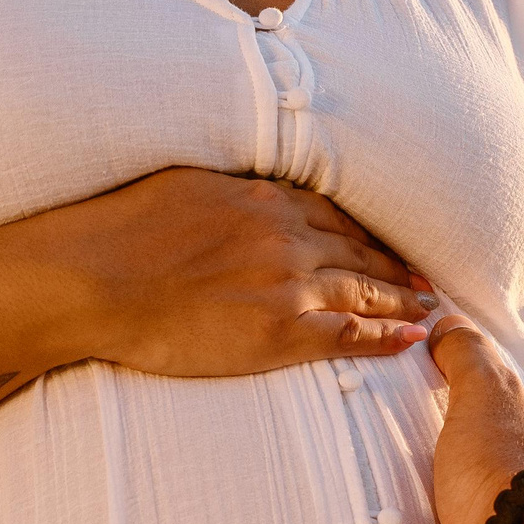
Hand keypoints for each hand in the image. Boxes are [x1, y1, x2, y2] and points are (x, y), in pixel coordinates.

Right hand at [32, 167, 437, 375]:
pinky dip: (383, 336)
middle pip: (360, 251)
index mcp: (263, 198)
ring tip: (429, 309)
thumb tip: (242, 193)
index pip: (336, 214)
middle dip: (397, 266)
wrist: (94, 277)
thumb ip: (228, 192)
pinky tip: (410, 338)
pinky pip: (346, 333)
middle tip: (428, 279)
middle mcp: (286, 237)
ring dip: (402, 300)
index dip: (370, 231)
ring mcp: (287, 285)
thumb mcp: (184, 184)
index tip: (393, 242)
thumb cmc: (121, 230)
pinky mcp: (278, 332)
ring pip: (364, 289)